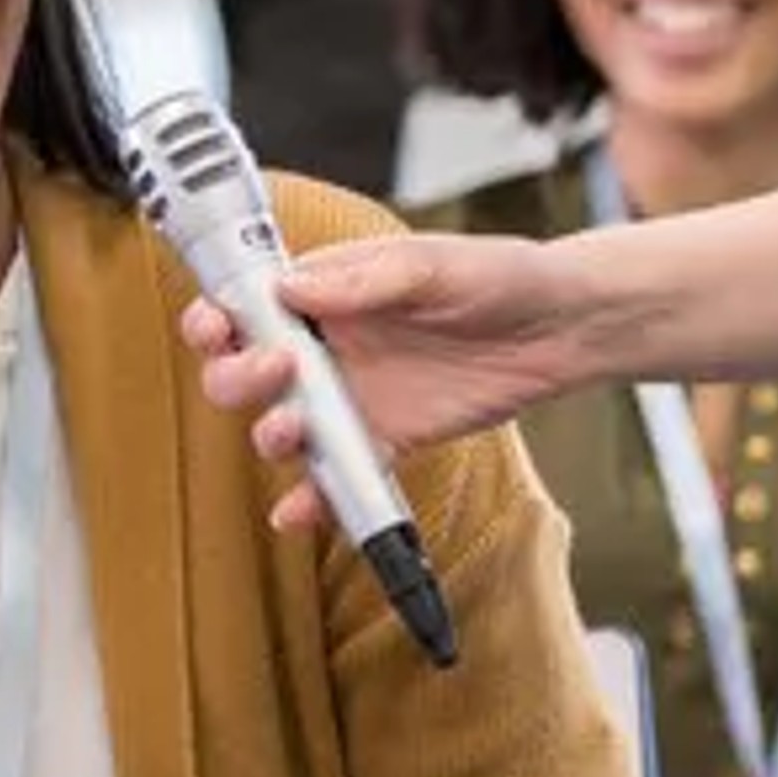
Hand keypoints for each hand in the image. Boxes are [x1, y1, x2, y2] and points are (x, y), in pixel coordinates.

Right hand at [182, 230, 588, 534]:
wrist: (562, 330)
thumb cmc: (500, 278)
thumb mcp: (434, 264)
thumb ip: (365, 278)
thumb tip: (290, 289)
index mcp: (327, 292)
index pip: (247, 305)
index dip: (217, 319)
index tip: (215, 328)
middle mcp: (326, 347)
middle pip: (246, 372)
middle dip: (239, 377)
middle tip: (275, 370)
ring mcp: (350, 398)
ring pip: (280, 426)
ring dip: (269, 434)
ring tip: (289, 431)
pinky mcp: (382, 442)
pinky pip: (335, 476)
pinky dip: (311, 499)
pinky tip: (296, 512)